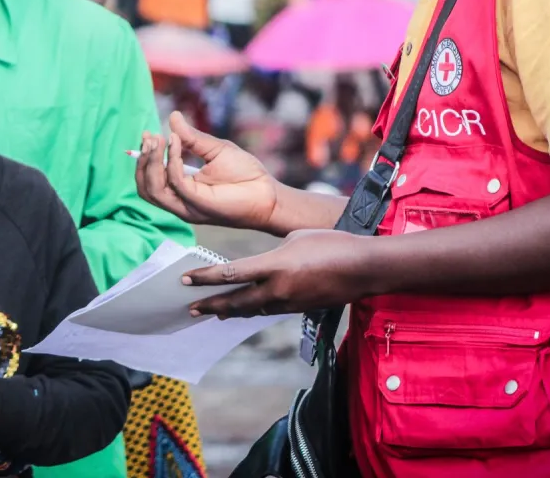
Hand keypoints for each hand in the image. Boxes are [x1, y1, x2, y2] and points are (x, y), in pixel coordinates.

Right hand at [135, 112, 280, 229]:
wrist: (268, 192)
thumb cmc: (246, 175)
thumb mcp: (215, 149)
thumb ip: (192, 138)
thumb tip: (173, 117)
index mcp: (182, 189)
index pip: (150, 179)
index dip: (144, 157)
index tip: (147, 134)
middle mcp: (180, 200)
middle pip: (145, 187)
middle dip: (143, 161)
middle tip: (149, 137)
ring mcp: (187, 206)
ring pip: (153, 189)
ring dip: (151, 163)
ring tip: (156, 140)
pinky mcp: (198, 205)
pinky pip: (176, 183)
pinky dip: (172, 161)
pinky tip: (176, 143)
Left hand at [184, 229, 376, 317]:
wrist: (364, 268)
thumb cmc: (332, 243)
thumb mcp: (294, 238)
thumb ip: (273, 253)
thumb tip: (263, 265)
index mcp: (273, 266)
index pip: (230, 274)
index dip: (205, 278)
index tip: (185, 280)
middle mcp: (277, 289)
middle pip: (235, 302)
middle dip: (211, 304)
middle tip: (190, 308)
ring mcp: (289, 302)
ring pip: (252, 309)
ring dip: (230, 310)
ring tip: (212, 311)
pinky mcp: (299, 309)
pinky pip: (269, 310)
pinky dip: (253, 310)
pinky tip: (246, 309)